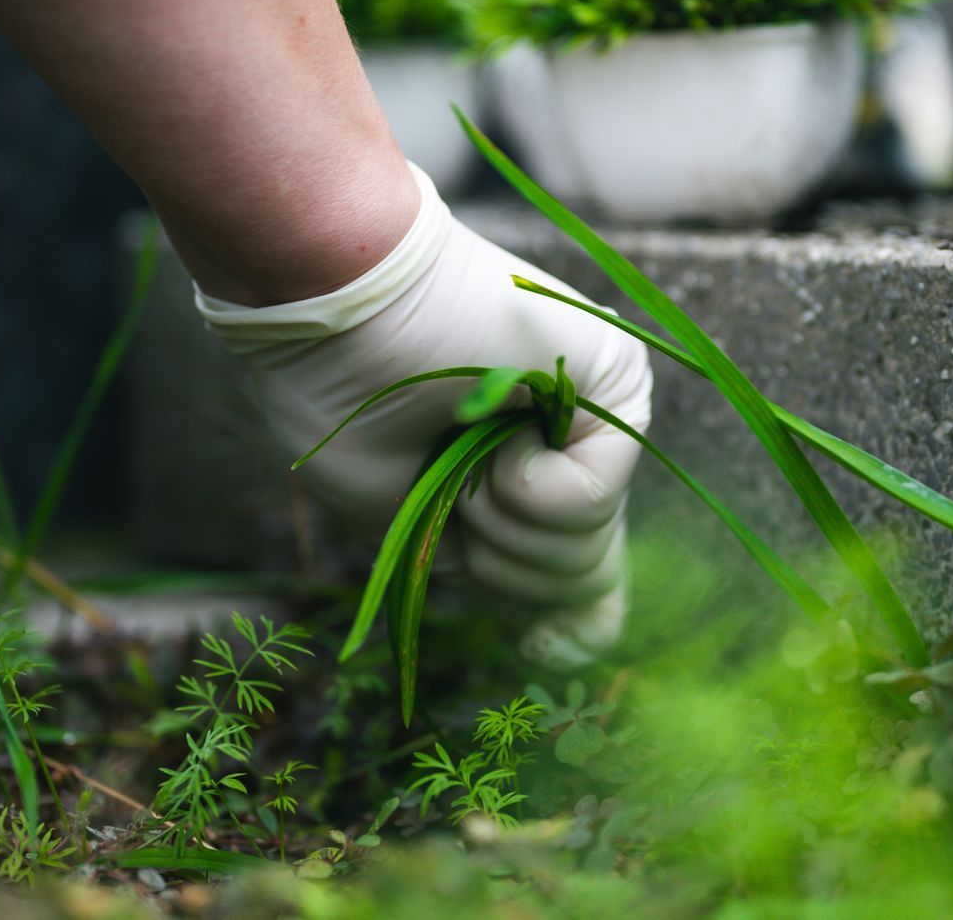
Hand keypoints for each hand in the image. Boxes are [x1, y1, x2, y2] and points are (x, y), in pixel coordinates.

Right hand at [198, 165, 653, 666]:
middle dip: (502, 558)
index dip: (560, 624)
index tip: (541, 650)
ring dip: (500, 518)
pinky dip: (524, 484)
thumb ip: (494, 571)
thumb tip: (589, 635)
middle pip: (574, 580)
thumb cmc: (345, 401)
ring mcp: (595, 416)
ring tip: (461, 438)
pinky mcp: (618, 380)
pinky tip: (492, 422)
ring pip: (585, 548)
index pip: (571, 577)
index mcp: (515, 478)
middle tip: (451, 481)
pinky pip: (593, 493)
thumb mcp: (415, 523)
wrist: (334, 304)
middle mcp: (565, 447)